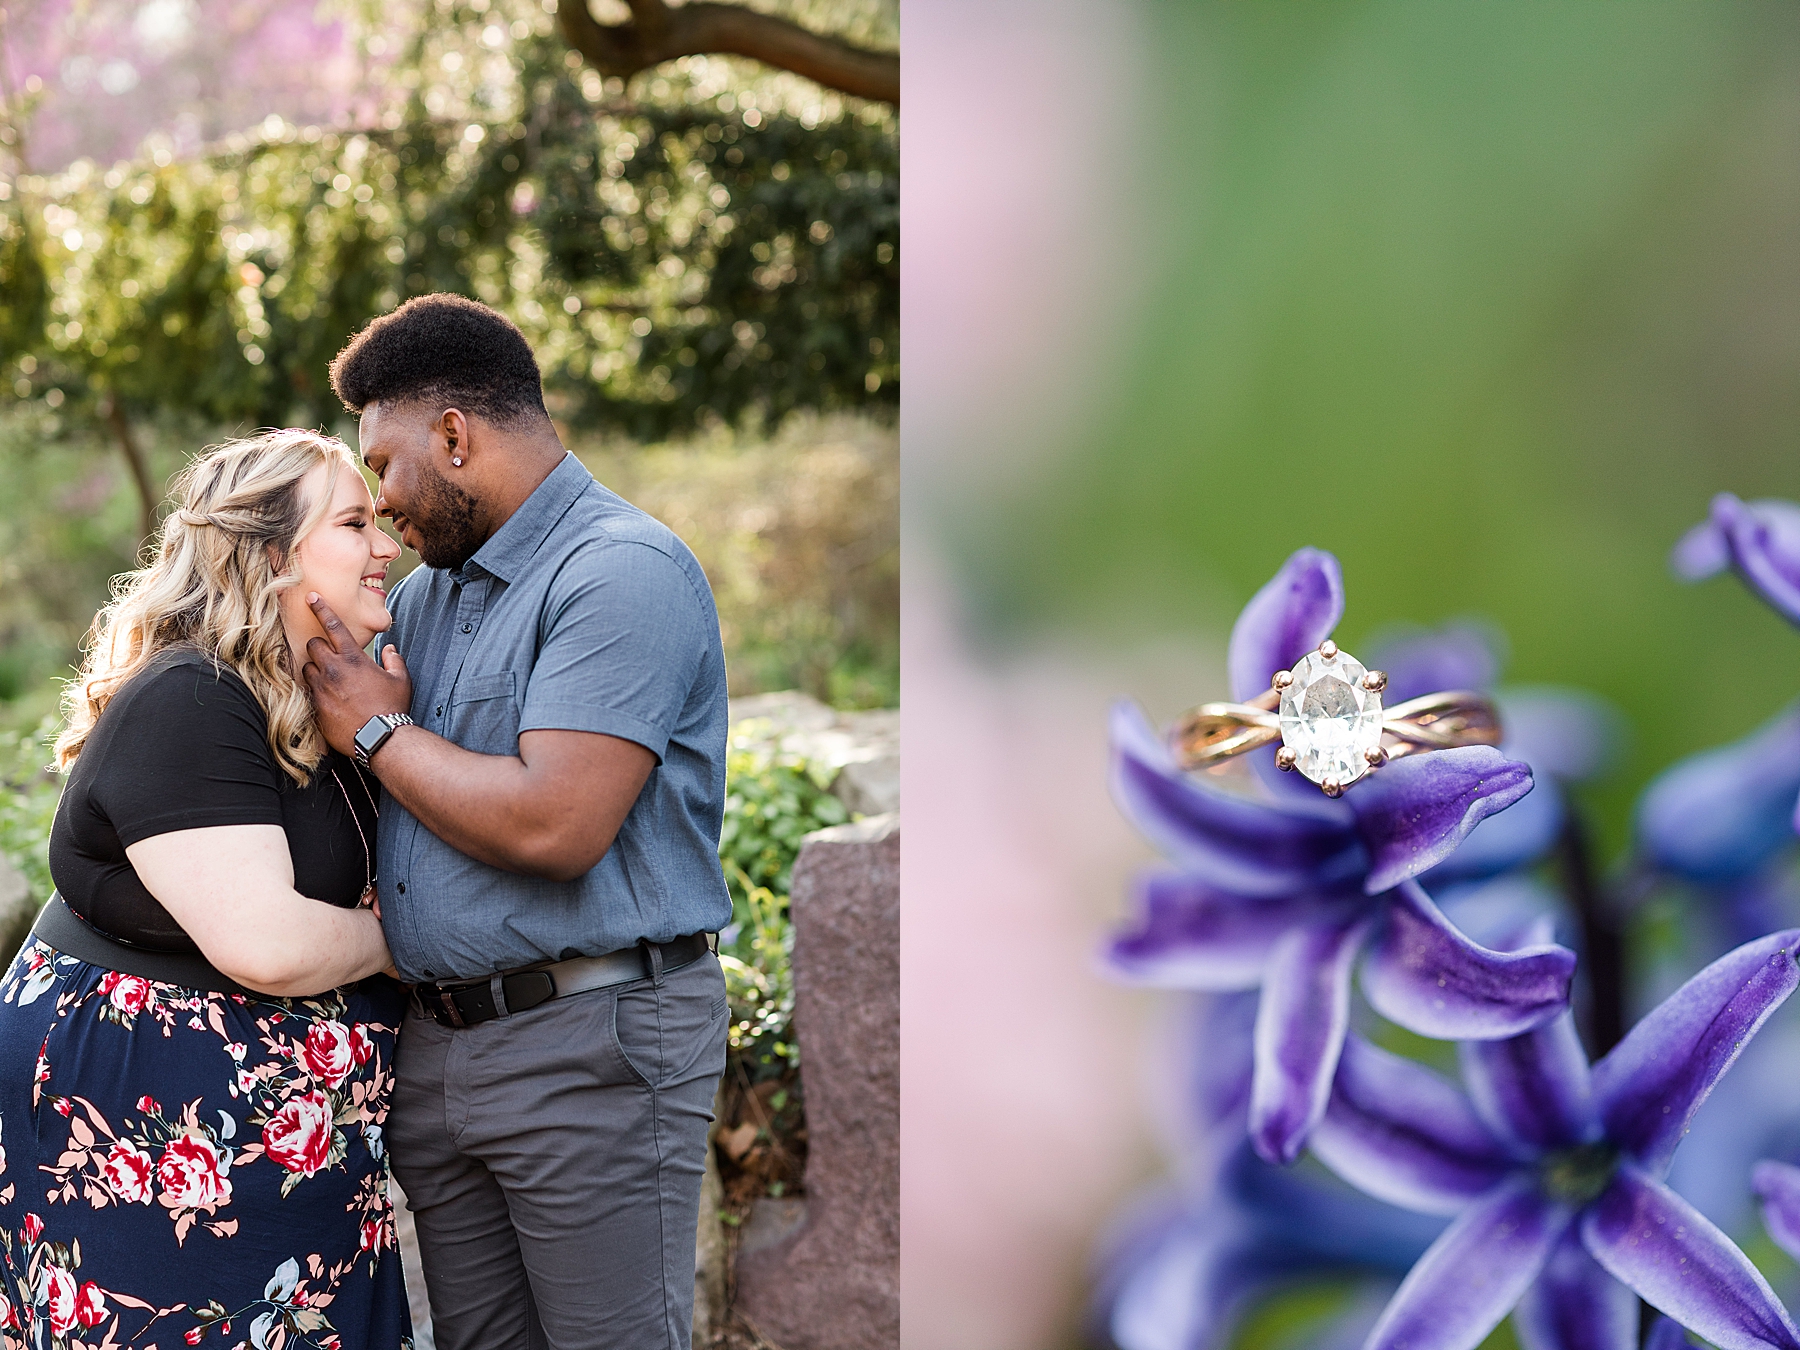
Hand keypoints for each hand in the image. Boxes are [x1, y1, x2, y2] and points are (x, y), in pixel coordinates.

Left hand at [300, 594, 412, 755]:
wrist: (380, 738)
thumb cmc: (392, 707)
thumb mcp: (401, 680)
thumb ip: (394, 660)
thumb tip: (390, 649)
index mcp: (353, 658)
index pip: (332, 625)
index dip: (321, 608)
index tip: (311, 597)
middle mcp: (333, 670)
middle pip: (313, 645)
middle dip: (319, 647)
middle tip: (330, 656)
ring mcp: (321, 689)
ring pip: (307, 668)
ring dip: (316, 670)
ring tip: (330, 680)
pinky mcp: (315, 707)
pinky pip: (307, 692)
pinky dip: (315, 691)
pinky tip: (328, 699)